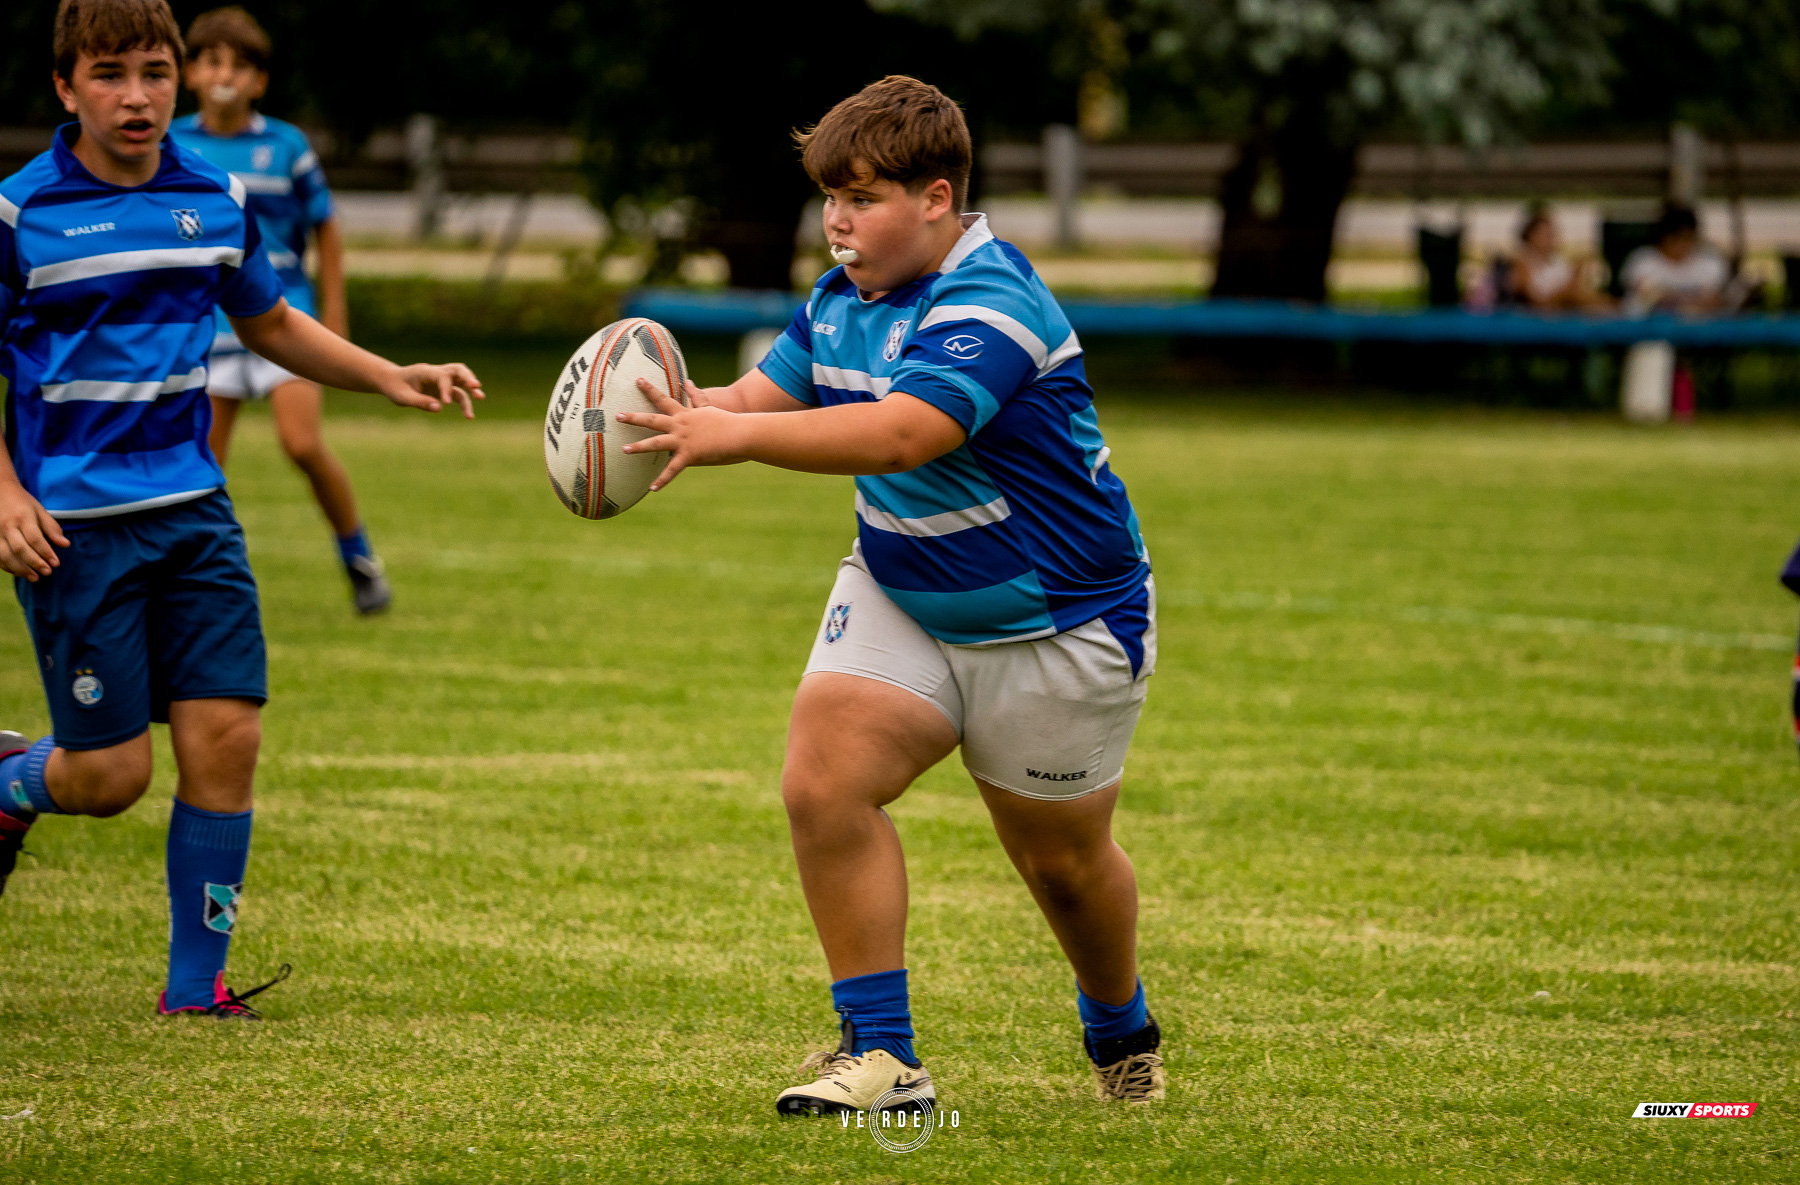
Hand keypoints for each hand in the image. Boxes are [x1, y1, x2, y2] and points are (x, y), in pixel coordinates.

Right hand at [0, 480, 68, 582]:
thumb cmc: (22, 502)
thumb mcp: (39, 510)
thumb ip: (51, 527)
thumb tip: (65, 545)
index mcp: (22, 517)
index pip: (35, 538)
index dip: (46, 552)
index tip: (56, 563)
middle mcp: (7, 525)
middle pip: (20, 549)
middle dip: (34, 563)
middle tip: (47, 572)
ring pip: (5, 555)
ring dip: (20, 569)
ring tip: (34, 577)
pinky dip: (7, 566)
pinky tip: (19, 572)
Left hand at [380, 363, 484, 416]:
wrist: (392, 381)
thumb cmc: (395, 388)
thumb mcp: (402, 397)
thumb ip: (420, 402)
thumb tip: (439, 408)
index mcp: (425, 371)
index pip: (442, 376)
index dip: (446, 388)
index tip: (446, 403)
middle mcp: (436, 373)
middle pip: (458, 369)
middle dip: (468, 377)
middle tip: (476, 387)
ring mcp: (441, 380)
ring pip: (461, 380)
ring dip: (471, 389)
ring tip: (480, 398)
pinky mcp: (444, 389)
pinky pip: (458, 393)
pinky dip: (465, 402)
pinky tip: (468, 416)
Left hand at [617, 377, 743, 490]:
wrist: (740, 433)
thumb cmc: (727, 421)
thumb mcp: (709, 406)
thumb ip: (696, 396)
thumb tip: (688, 382)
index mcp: (684, 415)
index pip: (663, 399)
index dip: (649, 389)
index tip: (637, 380)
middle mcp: (680, 426)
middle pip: (653, 420)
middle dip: (634, 417)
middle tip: (617, 415)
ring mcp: (683, 440)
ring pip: (656, 443)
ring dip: (639, 447)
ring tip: (623, 450)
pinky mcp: (690, 455)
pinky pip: (673, 470)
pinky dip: (663, 480)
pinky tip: (652, 489)